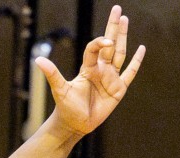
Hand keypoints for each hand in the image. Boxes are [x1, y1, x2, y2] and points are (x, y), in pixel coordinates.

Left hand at [36, 5, 145, 138]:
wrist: (74, 124)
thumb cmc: (66, 107)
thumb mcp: (60, 90)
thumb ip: (52, 74)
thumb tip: (37, 60)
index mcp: (88, 68)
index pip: (95, 48)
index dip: (100, 42)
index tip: (105, 41)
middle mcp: (101, 70)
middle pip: (109, 44)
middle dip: (113, 27)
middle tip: (118, 10)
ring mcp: (111, 78)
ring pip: (120, 53)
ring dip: (123, 38)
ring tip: (125, 21)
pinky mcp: (119, 89)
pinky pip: (130, 72)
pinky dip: (136, 62)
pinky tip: (141, 49)